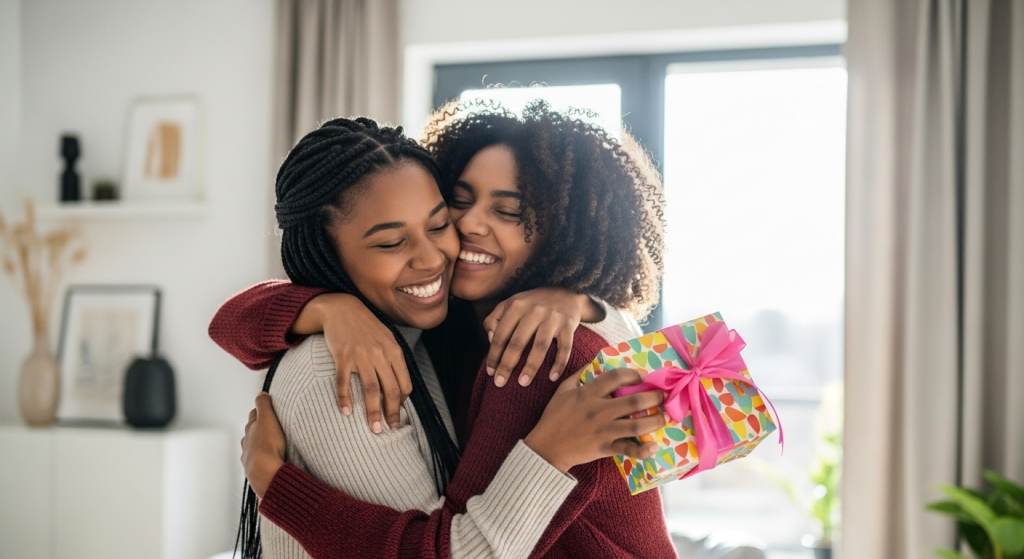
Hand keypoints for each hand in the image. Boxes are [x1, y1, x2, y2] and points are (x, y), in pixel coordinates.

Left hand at [241, 392, 285, 498]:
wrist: (265, 472)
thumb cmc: (268, 446)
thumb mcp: (268, 419)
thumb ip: (264, 405)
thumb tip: (261, 393)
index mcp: (251, 428)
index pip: (254, 415)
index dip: (260, 410)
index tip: (264, 407)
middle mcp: (247, 441)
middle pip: (251, 430)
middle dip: (257, 426)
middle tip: (266, 424)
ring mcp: (250, 456)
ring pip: (252, 446)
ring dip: (258, 443)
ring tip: (268, 442)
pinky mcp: (254, 469)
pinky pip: (257, 460)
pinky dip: (261, 457)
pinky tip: (267, 459)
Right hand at [294, 293, 410, 432]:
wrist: (341, 308)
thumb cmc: (365, 326)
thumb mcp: (386, 338)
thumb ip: (393, 359)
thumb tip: (399, 387)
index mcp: (394, 351)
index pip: (404, 383)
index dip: (402, 402)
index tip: (397, 414)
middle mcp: (380, 353)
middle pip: (390, 389)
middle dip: (392, 412)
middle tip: (390, 428)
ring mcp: (361, 355)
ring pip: (370, 389)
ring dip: (373, 411)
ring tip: (374, 428)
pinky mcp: (342, 356)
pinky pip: (344, 382)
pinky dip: (345, 398)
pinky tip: (346, 412)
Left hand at [483, 288, 604, 387]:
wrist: (566, 292)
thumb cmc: (532, 303)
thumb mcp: (510, 303)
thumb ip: (494, 318)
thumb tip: (490, 339)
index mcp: (516, 306)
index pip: (501, 334)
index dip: (494, 355)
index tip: (490, 372)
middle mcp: (534, 311)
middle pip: (518, 342)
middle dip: (507, 365)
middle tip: (500, 383)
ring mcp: (552, 318)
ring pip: (540, 346)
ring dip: (531, 367)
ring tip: (522, 383)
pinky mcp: (568, 325)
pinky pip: (564, 348)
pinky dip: (559, 364)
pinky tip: (552, 377)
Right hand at [524, 368, 666, 472]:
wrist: (546, 447)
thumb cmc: (554, 417)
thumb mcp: (562, 390)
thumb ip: (578, 375)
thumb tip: (594, 362)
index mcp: (588, 393)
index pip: (616, 377)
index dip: (632, 375)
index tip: (640, 378)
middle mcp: (599, 410)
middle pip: (633, 400)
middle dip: (653, 396)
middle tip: (662, 395)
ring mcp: (603, 430)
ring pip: (636, 424)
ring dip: (655, 420)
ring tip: (665, 416)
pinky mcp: (605, 447)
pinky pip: (628, 449)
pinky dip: (643, 450)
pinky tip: (654, 446)